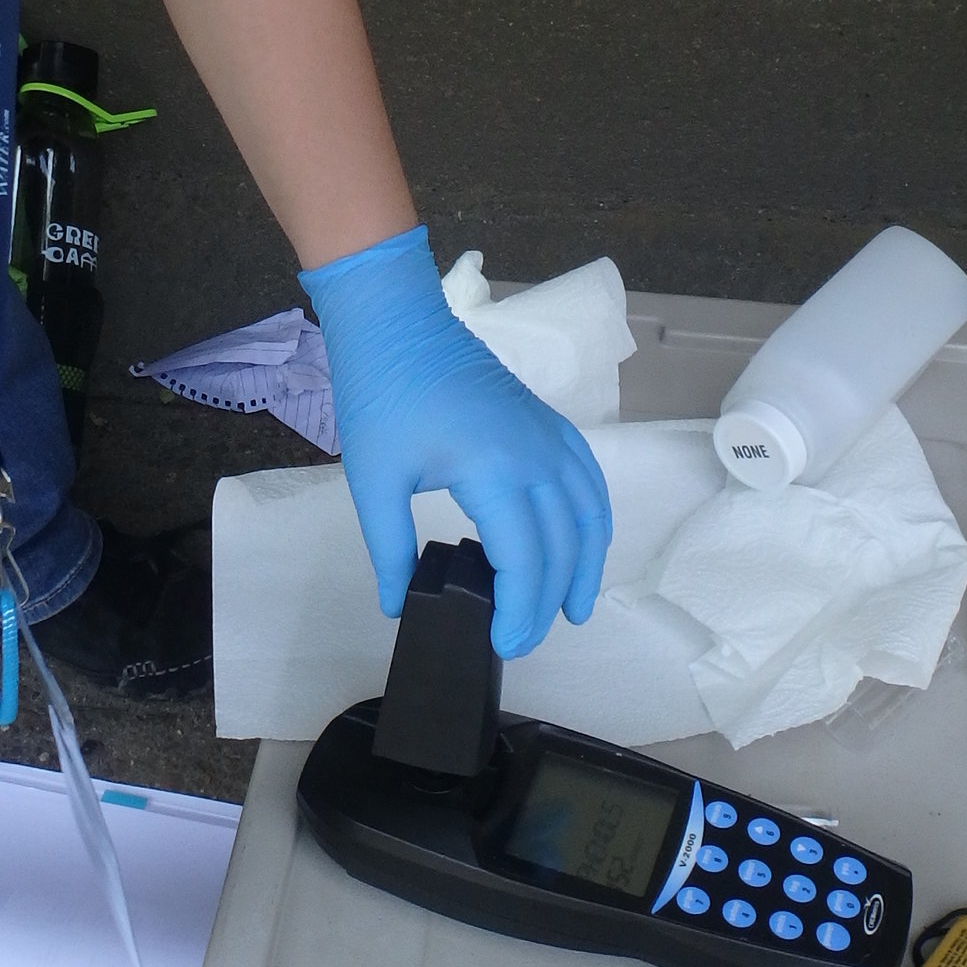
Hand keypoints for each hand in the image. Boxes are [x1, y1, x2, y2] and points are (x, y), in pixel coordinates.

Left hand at [303, 226, 612, 657]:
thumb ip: (389, 549)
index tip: (503, 643)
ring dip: (585, 566)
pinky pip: (588, 480)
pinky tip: (583, 542)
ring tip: (573, 608)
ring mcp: (549, 437)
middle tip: (524, 640)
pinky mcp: (548, 423)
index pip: (524, 560)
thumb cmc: (381, 395)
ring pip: (589, 514)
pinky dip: (593, 519)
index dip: (519, 610)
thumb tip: (398, 604)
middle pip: (561, 546)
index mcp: (494, 471)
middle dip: (547, 602)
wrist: (397, 323)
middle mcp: (536, 456)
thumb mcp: (374, 481)